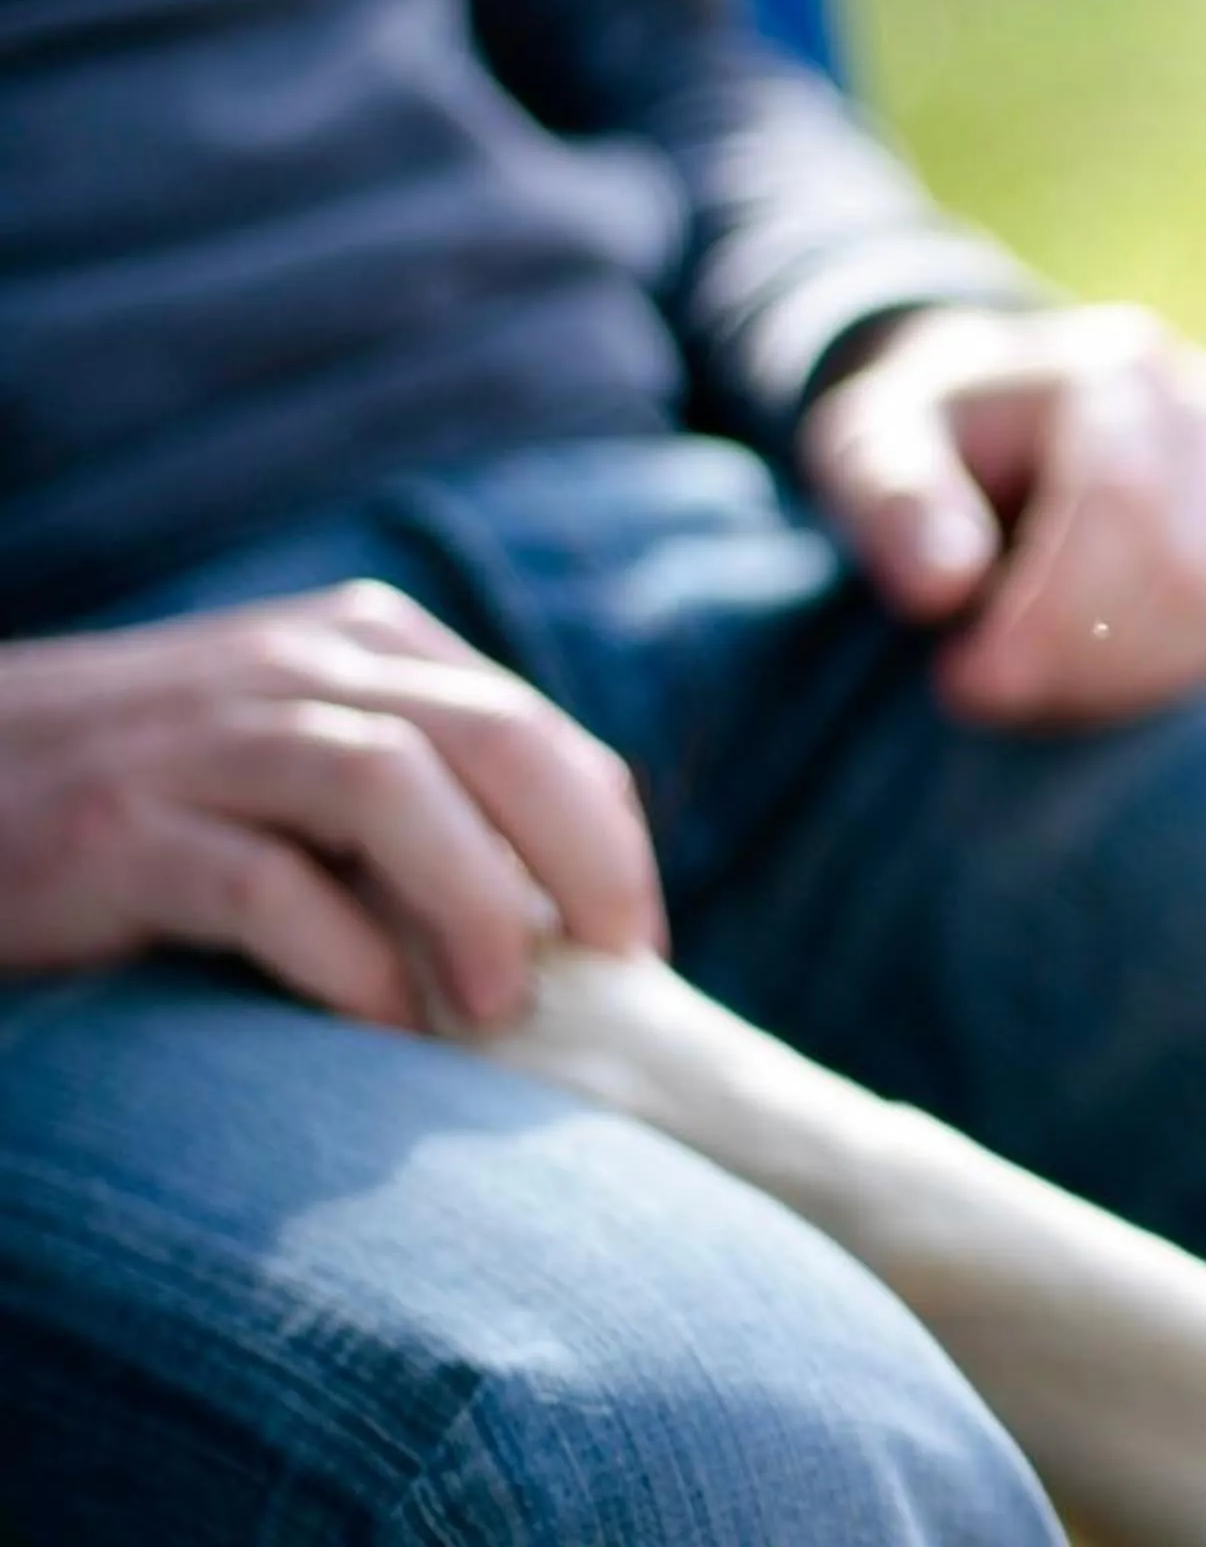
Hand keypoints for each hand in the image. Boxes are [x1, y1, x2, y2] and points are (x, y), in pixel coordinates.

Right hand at [0, 583, 662, 1029]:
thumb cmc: (147, 795)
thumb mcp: (300, 758)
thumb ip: (422, 798)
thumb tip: (568, 920)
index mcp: (359, 645)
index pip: (532, 727)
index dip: (605, 838)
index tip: (631, 944)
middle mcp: (293, 669)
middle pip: (492, 737)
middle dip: (580, 858)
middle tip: (612, 969)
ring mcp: (198, 740)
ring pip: (389, 783)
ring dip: (472, 900)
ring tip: (499, 1008)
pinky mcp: (112, 829)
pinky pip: (260, 881)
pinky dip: (343, 958)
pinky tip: (381, 1023)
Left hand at [799, 304, 1205, 725]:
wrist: (995, 417)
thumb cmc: (930, 436)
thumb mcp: (869, 443)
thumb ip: (894, 498)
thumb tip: (943, 582)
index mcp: (1113, 369)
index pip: (1123, 499)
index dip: (1052, 609)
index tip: (966, 677)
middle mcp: (1201, 410)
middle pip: (1183, 566)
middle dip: (1081, 657)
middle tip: (981, 688)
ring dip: (1120, 680)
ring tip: (1028, 681)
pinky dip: (1156, 680)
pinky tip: (1081, 676)